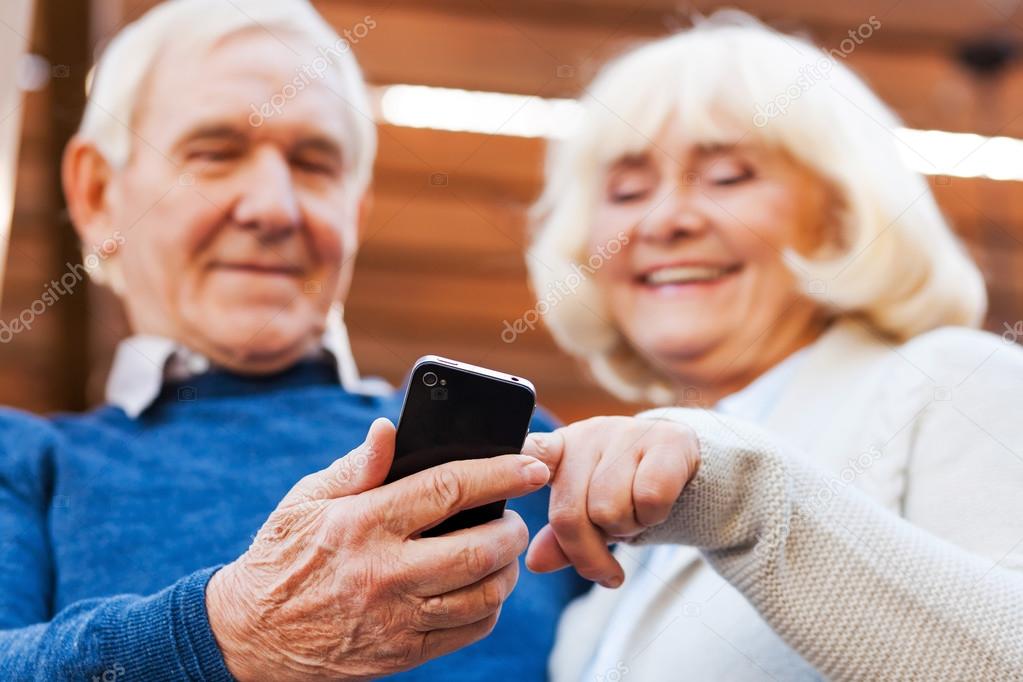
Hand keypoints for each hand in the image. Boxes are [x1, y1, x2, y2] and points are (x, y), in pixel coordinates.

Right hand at [206, 418, 550, 680]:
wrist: (250, 634)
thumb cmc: (284, 554)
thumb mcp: (308, 499)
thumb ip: (357, 466)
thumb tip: (390, 428)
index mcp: (362, 523)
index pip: (447, 489)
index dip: (499, 474)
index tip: (531, 466)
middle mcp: (382, 572)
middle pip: (478, 548)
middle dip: (512, 529)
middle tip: (514, 517)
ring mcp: (394, 618)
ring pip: (482, 595)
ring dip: (507, 570)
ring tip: (501, 551)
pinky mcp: (401, 653)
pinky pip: (468, 631)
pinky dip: (489, 607)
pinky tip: (481, 588)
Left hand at [521, 416, 699, 587]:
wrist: (684, 462)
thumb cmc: (625, 489)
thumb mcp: (590, 513)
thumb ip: (562, 537)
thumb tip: (535, 563)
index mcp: (561, 449)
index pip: (532, 452)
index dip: (521, 470)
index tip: (529, 485)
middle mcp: (589, 435)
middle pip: (569, 513)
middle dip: (588, 552)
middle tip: (606, 567)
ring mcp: (627, 434)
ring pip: (609, 509)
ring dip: (625, 530)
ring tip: (633, 519)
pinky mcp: (666, 442)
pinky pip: (649, 499)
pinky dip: (653, 518)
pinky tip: (655, 510)